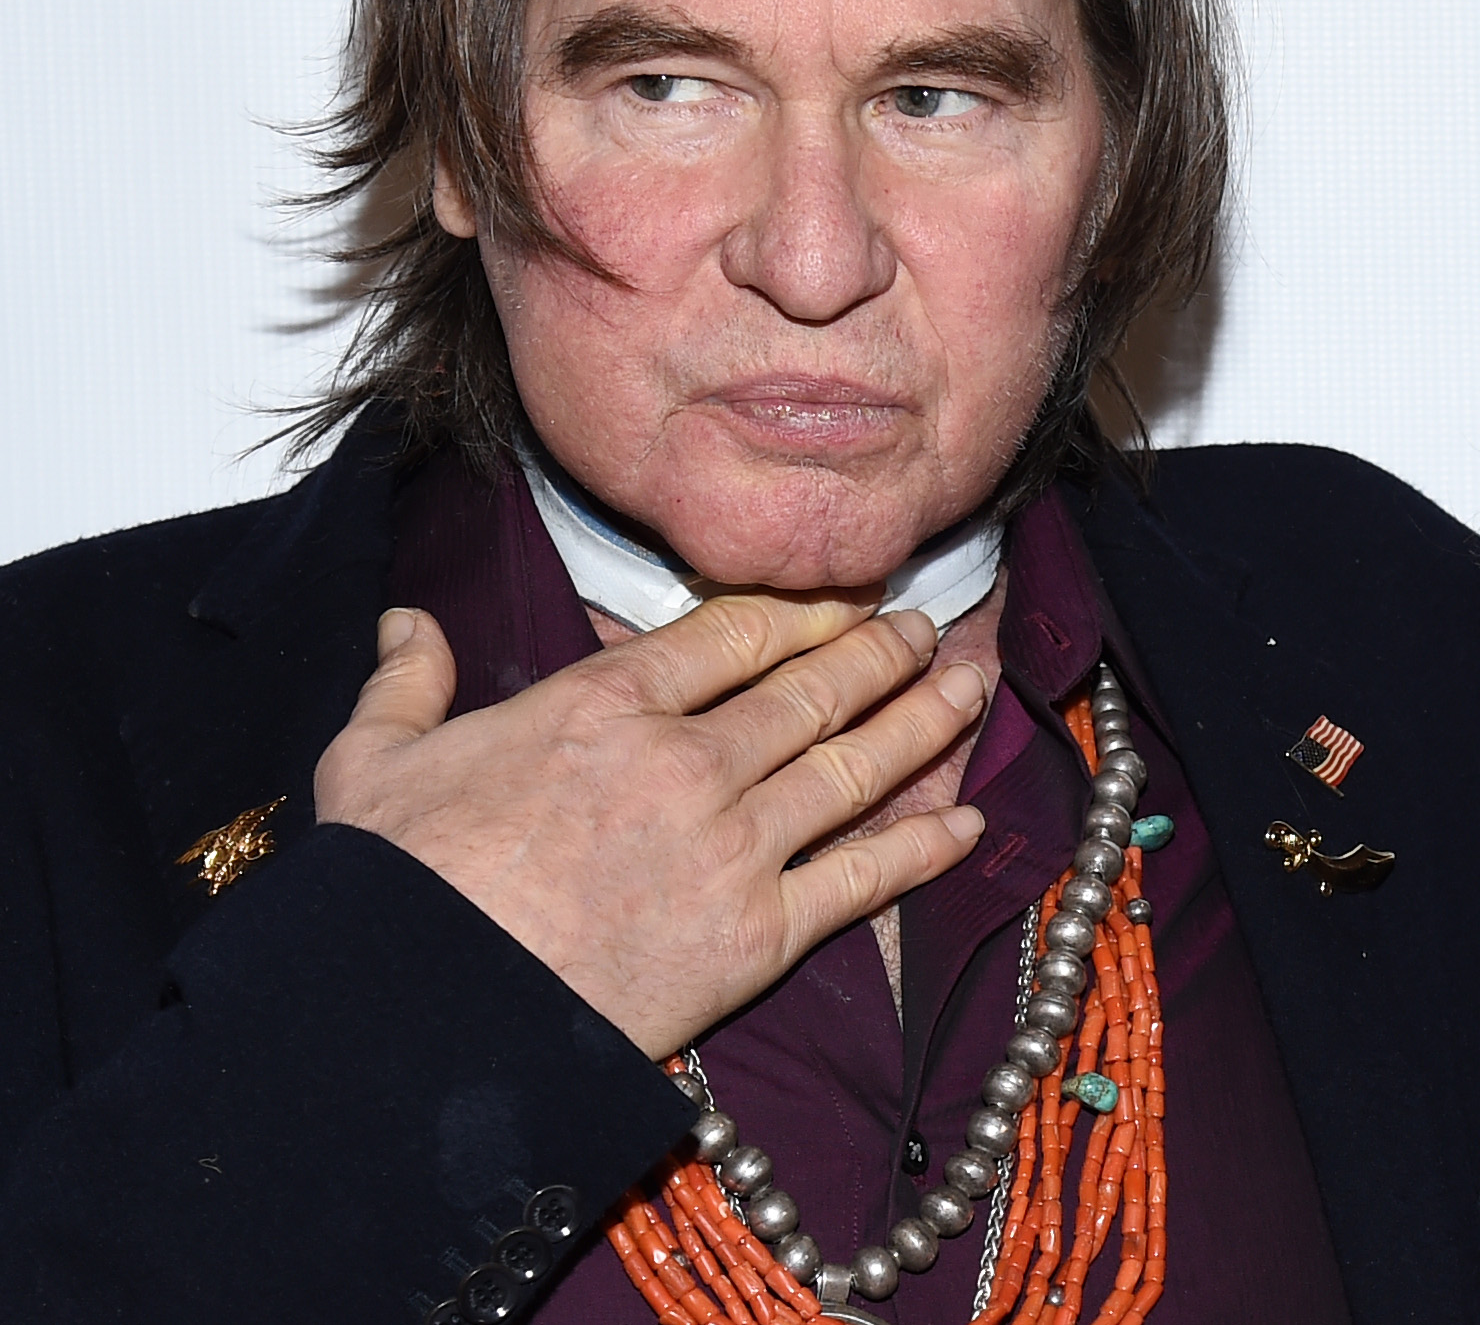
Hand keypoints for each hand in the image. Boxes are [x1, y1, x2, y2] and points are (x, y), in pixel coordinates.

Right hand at [314, 595, 985, 1057]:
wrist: (428, 1021)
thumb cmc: (398, 887)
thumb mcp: (374, 761)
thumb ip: (407, 681)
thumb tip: (406, 622)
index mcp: (603, 703)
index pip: (731, 632)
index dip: (800, 608)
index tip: (840, 595)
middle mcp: (686, 759)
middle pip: (809, 689)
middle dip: (877, 652)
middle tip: (923, 626)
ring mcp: (732, 846)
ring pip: (852, 766)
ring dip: (920, 722)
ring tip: (967, 685)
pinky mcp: (757, 935)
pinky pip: (862, 880)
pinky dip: (924, 848)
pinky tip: (970, 822)